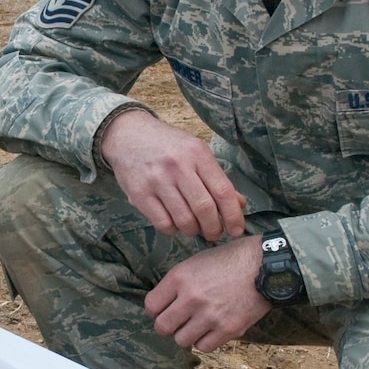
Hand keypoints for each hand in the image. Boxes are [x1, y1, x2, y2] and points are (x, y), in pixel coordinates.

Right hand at [98, 110, 245, 241]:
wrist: (128, 135)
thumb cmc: (167, 146)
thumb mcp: (196, 152)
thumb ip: (217, 178)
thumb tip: (240, 203)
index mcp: (197, 154)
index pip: (223, 191)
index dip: (233, 215)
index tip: (236, 229)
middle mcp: (178, 166)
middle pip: (205, 209)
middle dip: (214, 229)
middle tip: (214, 234)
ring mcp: (157, 180)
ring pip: (184, 220)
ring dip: (193, 231)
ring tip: (194, 228)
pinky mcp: (140, 194)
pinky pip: (163, 223)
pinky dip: (173, 229)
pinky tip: (174, 222)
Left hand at [144, 236, 270, 351]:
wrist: (265, 266)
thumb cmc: (231, 260)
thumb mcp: (197, 261)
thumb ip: (178, 282)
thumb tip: (163, 303)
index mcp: (180, 277)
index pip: (151, 306)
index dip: (156, 310)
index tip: (164, 309)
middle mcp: (192, 298)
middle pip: (162, 327)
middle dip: (167, 325)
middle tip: (177, 321)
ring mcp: (210, 315)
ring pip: (181, 340)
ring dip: (186, 334)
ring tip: (196, 325)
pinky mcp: (228, 329)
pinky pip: (204, 347)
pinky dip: (205, 341)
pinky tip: (211, 330)